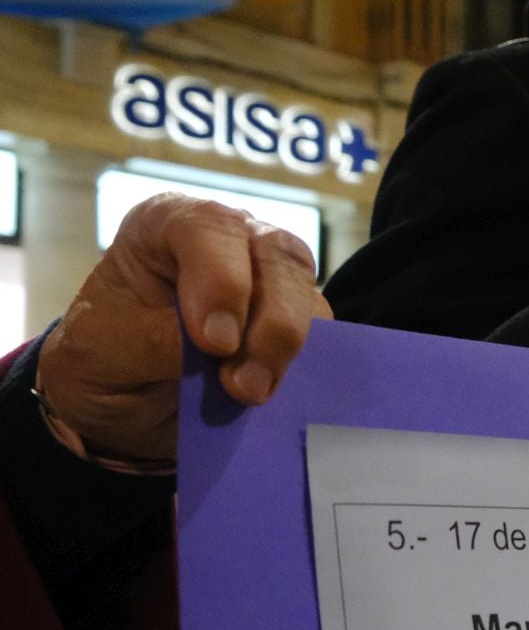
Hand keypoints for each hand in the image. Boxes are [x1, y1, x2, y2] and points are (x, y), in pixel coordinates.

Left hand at [35, 194, 328, 463]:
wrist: (123, 404)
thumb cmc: (106, 358)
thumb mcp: (109, 348)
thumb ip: (163, 340)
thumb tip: (226, 349)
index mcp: (168, 225)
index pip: (210, 228)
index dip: (222, 280)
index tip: (214, 343)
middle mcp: (230, 242)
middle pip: (278, 256)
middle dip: (271, 321)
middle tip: (245, 384)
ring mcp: (270, 281)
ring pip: (307, 294)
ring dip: (288, 348)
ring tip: (252, 394)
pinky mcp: (295, 324)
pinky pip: (323, 338)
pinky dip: (304, 368)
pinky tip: (274, 395)